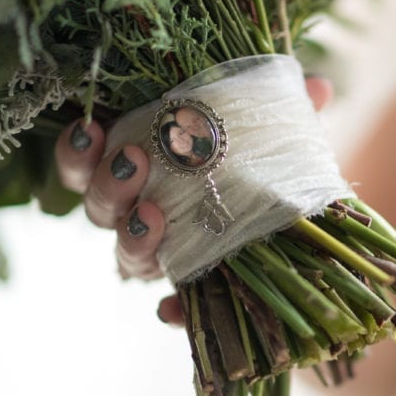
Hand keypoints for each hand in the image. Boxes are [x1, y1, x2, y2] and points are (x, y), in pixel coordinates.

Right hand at [54, 77, 334, 326]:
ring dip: (133, 237)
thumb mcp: (267, 131)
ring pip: (126, 255)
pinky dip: (173, 309)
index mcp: (143, 169)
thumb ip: (279, 109)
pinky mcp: (191, 290)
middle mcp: (139, 214)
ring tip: (152, 216)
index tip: (89, 129)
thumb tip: (318, 86)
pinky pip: (174, 307)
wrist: (294, 218)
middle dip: (108, 184)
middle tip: (132, 161)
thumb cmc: (261, 164)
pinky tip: (171, 309)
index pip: (88, 164)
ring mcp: (162, 256)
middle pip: (100, 209)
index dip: (77, 151)